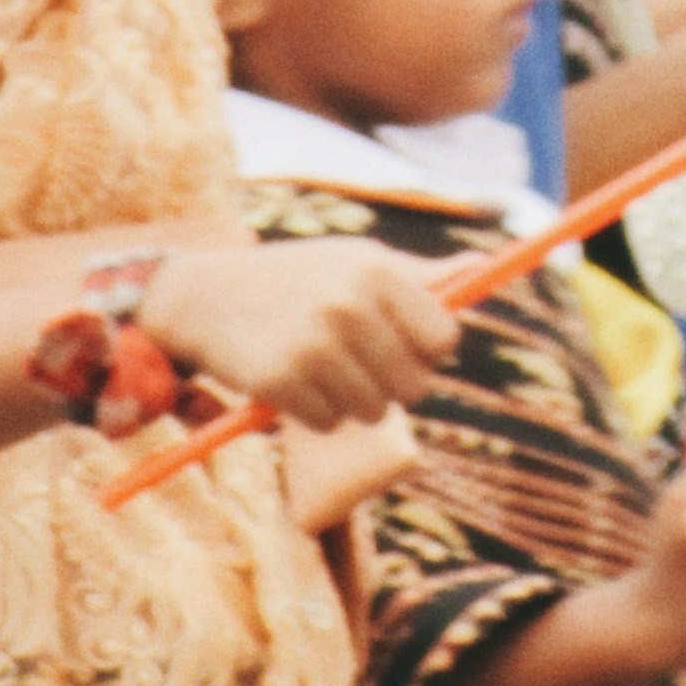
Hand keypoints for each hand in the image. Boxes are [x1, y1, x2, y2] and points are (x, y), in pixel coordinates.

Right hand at [147, 240, 461, 430]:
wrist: (206, 296)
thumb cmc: (297, 279)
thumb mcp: (356, 261)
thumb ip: (419, 275)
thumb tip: (479, 266)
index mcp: (376, 270)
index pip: (443, 338)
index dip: (425, 351)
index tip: (402, 346)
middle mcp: (348, 304)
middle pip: (414, 384)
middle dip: (390, 384)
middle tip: (356, 363)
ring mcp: (313, 343)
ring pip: (373, 411)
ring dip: (351, 402)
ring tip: (322, 369)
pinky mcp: (280, 379)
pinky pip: (328, 423)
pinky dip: (315, 414)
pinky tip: (293, 381)